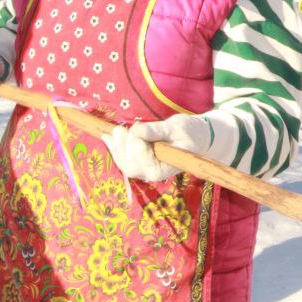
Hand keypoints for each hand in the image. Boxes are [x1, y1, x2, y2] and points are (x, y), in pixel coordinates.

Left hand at [102, 112, 216, 181]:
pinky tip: (107, 137)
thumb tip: (137, 129)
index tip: (139, 128)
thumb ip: (157, 130)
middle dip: (124, 145)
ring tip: (116, 130)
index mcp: (163, 169)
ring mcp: (144, 169)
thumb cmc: (190, 133)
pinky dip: (113, 147)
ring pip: (123, 162)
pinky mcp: (138, 162)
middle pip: (129, 164)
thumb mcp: (177, 128)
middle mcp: (151, 173)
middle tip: (126, 127)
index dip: (137, 144)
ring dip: (116, 146)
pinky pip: (122, 158)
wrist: (194, 136)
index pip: (142, 160)